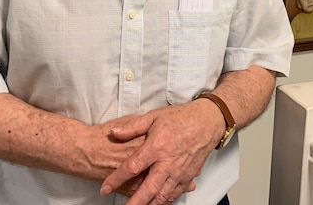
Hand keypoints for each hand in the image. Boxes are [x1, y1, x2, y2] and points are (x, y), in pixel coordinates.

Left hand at [100, 101, 223, 204]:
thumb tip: (114, 133)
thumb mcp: (153, 117)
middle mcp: (168, 163)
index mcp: (156, 147)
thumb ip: (132, 127)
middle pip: (148, 189)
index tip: (105, 188)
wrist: (206, 121)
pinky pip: (175, 194)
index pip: (132, 167)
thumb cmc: (180, 118)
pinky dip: (166, 202)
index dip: (116, 179)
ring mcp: (179, 172)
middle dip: (135, 203)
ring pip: (163, 196)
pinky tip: (158, 204)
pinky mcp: (188, 176)